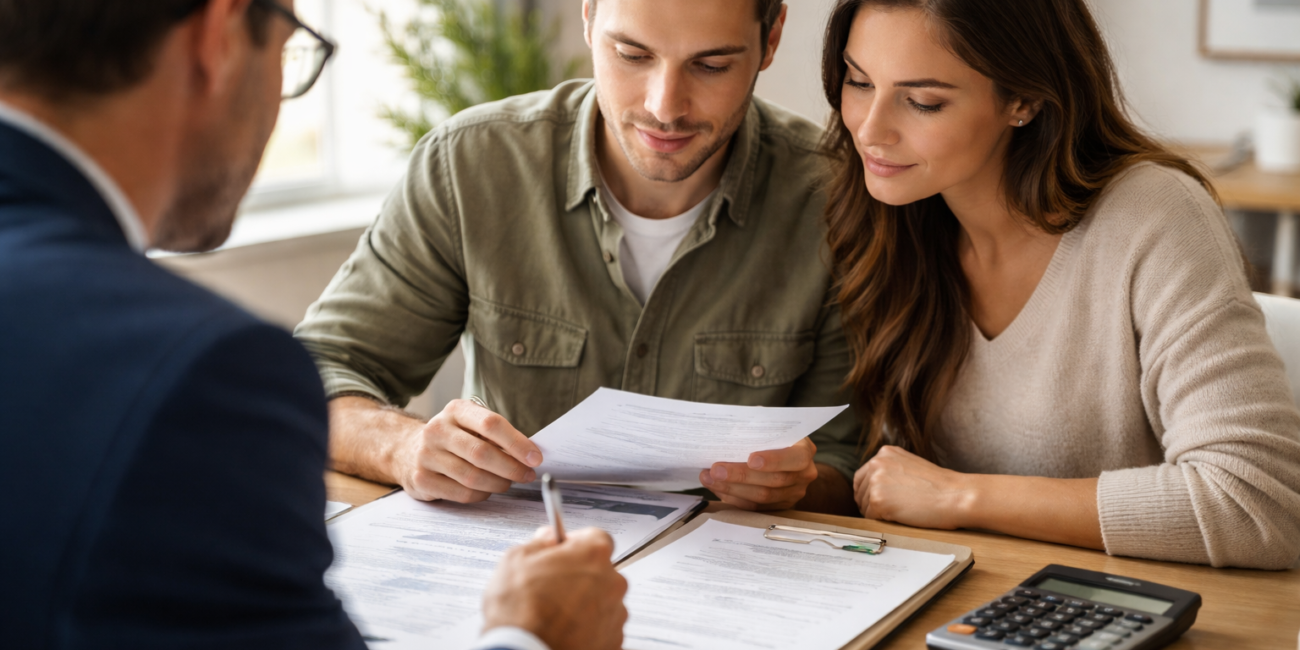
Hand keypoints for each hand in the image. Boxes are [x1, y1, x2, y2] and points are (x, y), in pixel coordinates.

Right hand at [400, 399, 542, 502]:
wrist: (407, 450)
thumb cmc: (452, 438)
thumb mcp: (470, 425)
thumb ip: (496, 436)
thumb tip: (530, 454)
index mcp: (455, 410)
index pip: (491, 424)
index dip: (517, 443)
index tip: (535, 457)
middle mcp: (438, 430)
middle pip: (482, 453)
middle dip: (511, 468)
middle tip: (527, 475)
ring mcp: (426, 455)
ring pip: (472, 476)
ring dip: (498, 483)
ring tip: (508, 483)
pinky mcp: (422, 479)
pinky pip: (461, 493)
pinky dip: (481, 494)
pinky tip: (487, 490)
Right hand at [482, 527, 627, 649]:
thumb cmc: (519, 610)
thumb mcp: (515, 559)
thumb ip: (539, 542)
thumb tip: (548, 538)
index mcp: (593, 555)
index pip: (595, 538)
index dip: (575, 543)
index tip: (561, 552)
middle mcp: (612, 583)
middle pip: (600, 571)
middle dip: (579, 576)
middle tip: (552, 586)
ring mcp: (615, 614)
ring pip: (602, 601)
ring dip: (584, 603)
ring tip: (555, 614)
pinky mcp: (613, 641)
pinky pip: (602, 627)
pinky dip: (587, 628)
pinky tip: (563, 630)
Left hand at [699, 437, 818, 509]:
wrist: (787, 459)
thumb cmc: (775, 437)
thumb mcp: (772, 427)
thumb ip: (759, 428)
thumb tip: (733, 428)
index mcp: (804, 451)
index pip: (796, 458)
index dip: (774, 460)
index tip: (751, 459)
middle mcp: (803, 475)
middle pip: (774, 480)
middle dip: (741, 476)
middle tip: (715, 470)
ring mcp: (793, 494)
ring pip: (762, 497)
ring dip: (732, 488)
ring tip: (709, 478)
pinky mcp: (779, 507)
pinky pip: (755, 507)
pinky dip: (734, 498)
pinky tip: (717, 488)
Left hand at [853, 445, 973, 528]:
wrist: (956, 495)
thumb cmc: (939, 486)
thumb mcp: (910, 466)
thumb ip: (890, 470)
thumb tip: (873, 486)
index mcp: (884, 453)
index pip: (862, 476)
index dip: (868, 492)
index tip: (878, 502)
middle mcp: (876, 463)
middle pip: (860, 492)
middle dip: (871, 504)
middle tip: (892, 511)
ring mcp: (875, 481)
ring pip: (864, 506)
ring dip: (878, 513)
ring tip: (902, 511)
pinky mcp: (877, 500)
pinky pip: (870, 517)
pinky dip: (883, 521)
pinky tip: (901, 516)